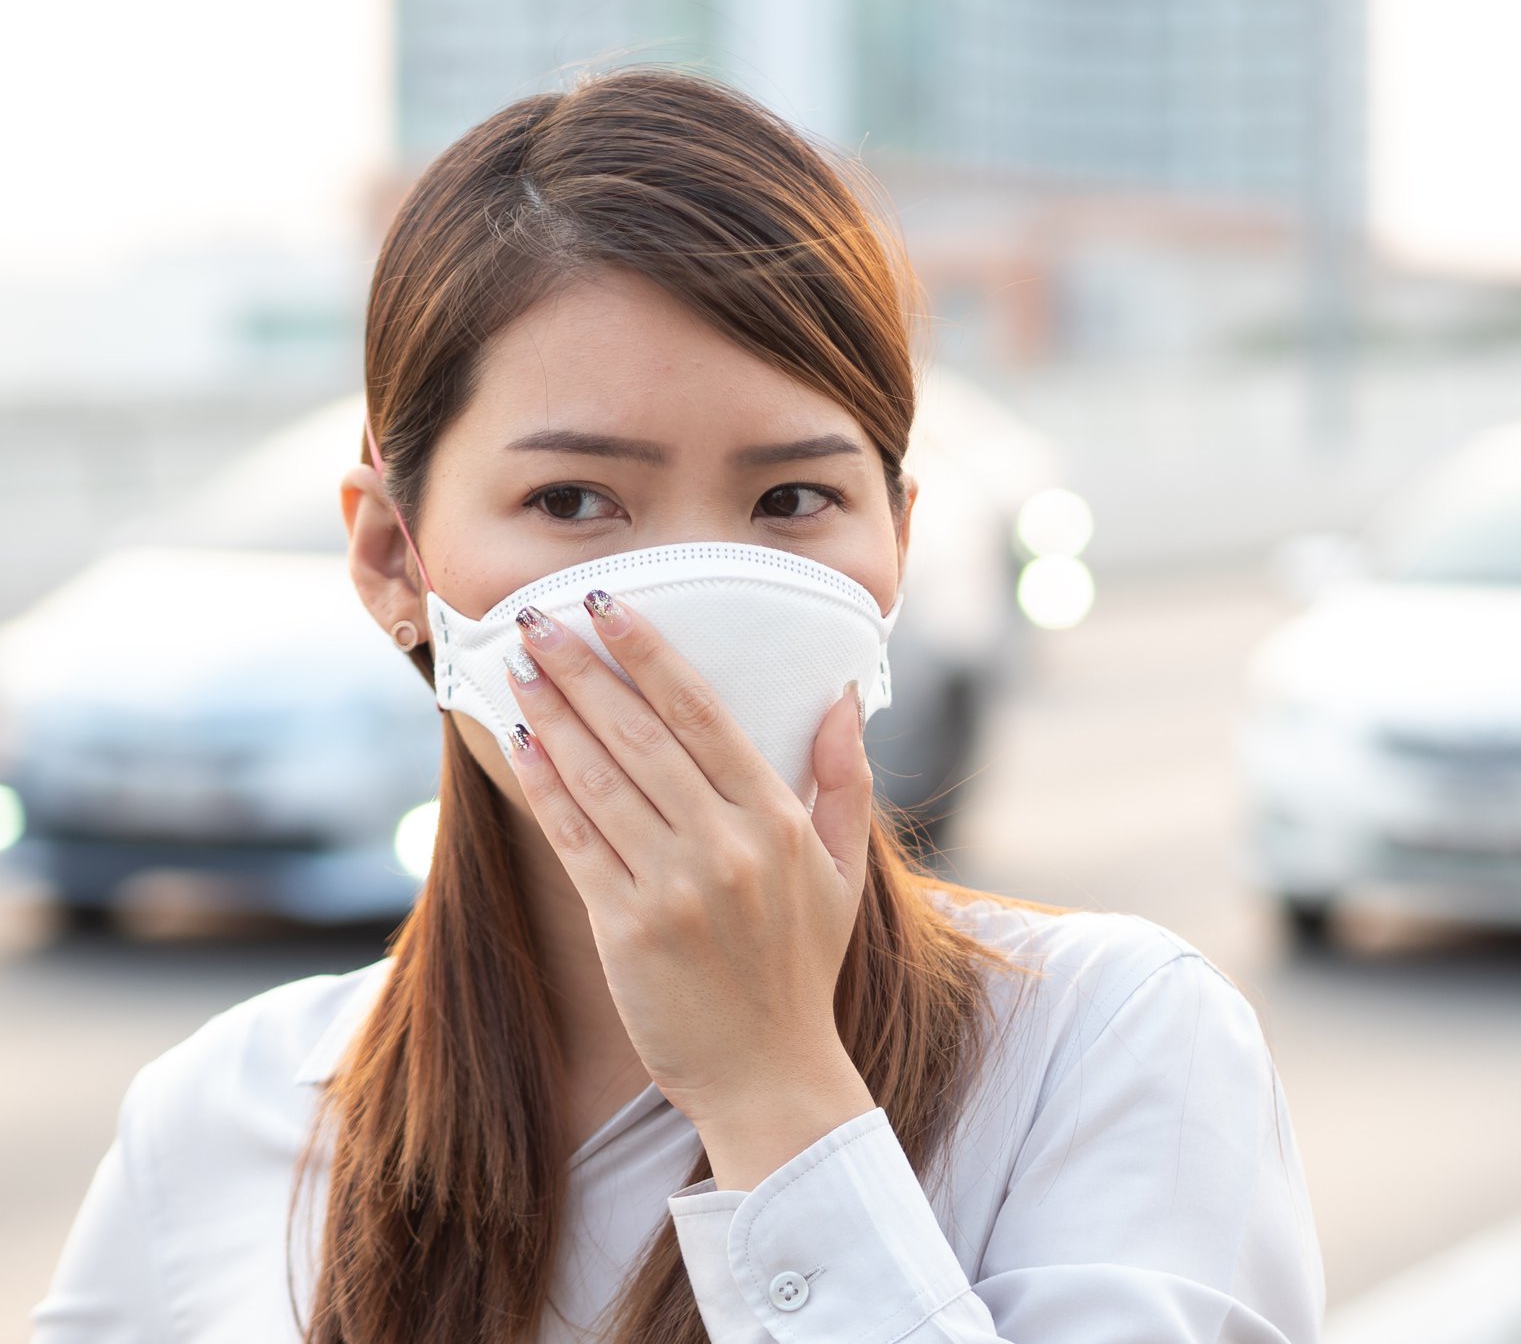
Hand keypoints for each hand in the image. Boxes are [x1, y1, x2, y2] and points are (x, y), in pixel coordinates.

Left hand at [499, 590, 877, 1186]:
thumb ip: (844, 779)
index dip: (649, 654)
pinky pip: (575, 840)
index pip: (703, 716)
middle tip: (537, 618)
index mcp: (780, 822)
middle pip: (640, 735)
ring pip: (599, 779)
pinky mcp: (626, 930)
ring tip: (518, 666)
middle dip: (583, 669)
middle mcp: (726, 845)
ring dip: (552, 715)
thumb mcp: (843, 871)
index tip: (608, 605)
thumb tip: (840, 697)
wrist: (770, 1074)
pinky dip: (545, 786)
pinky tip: (520, 743)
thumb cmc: (802, 968)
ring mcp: (673, 888)